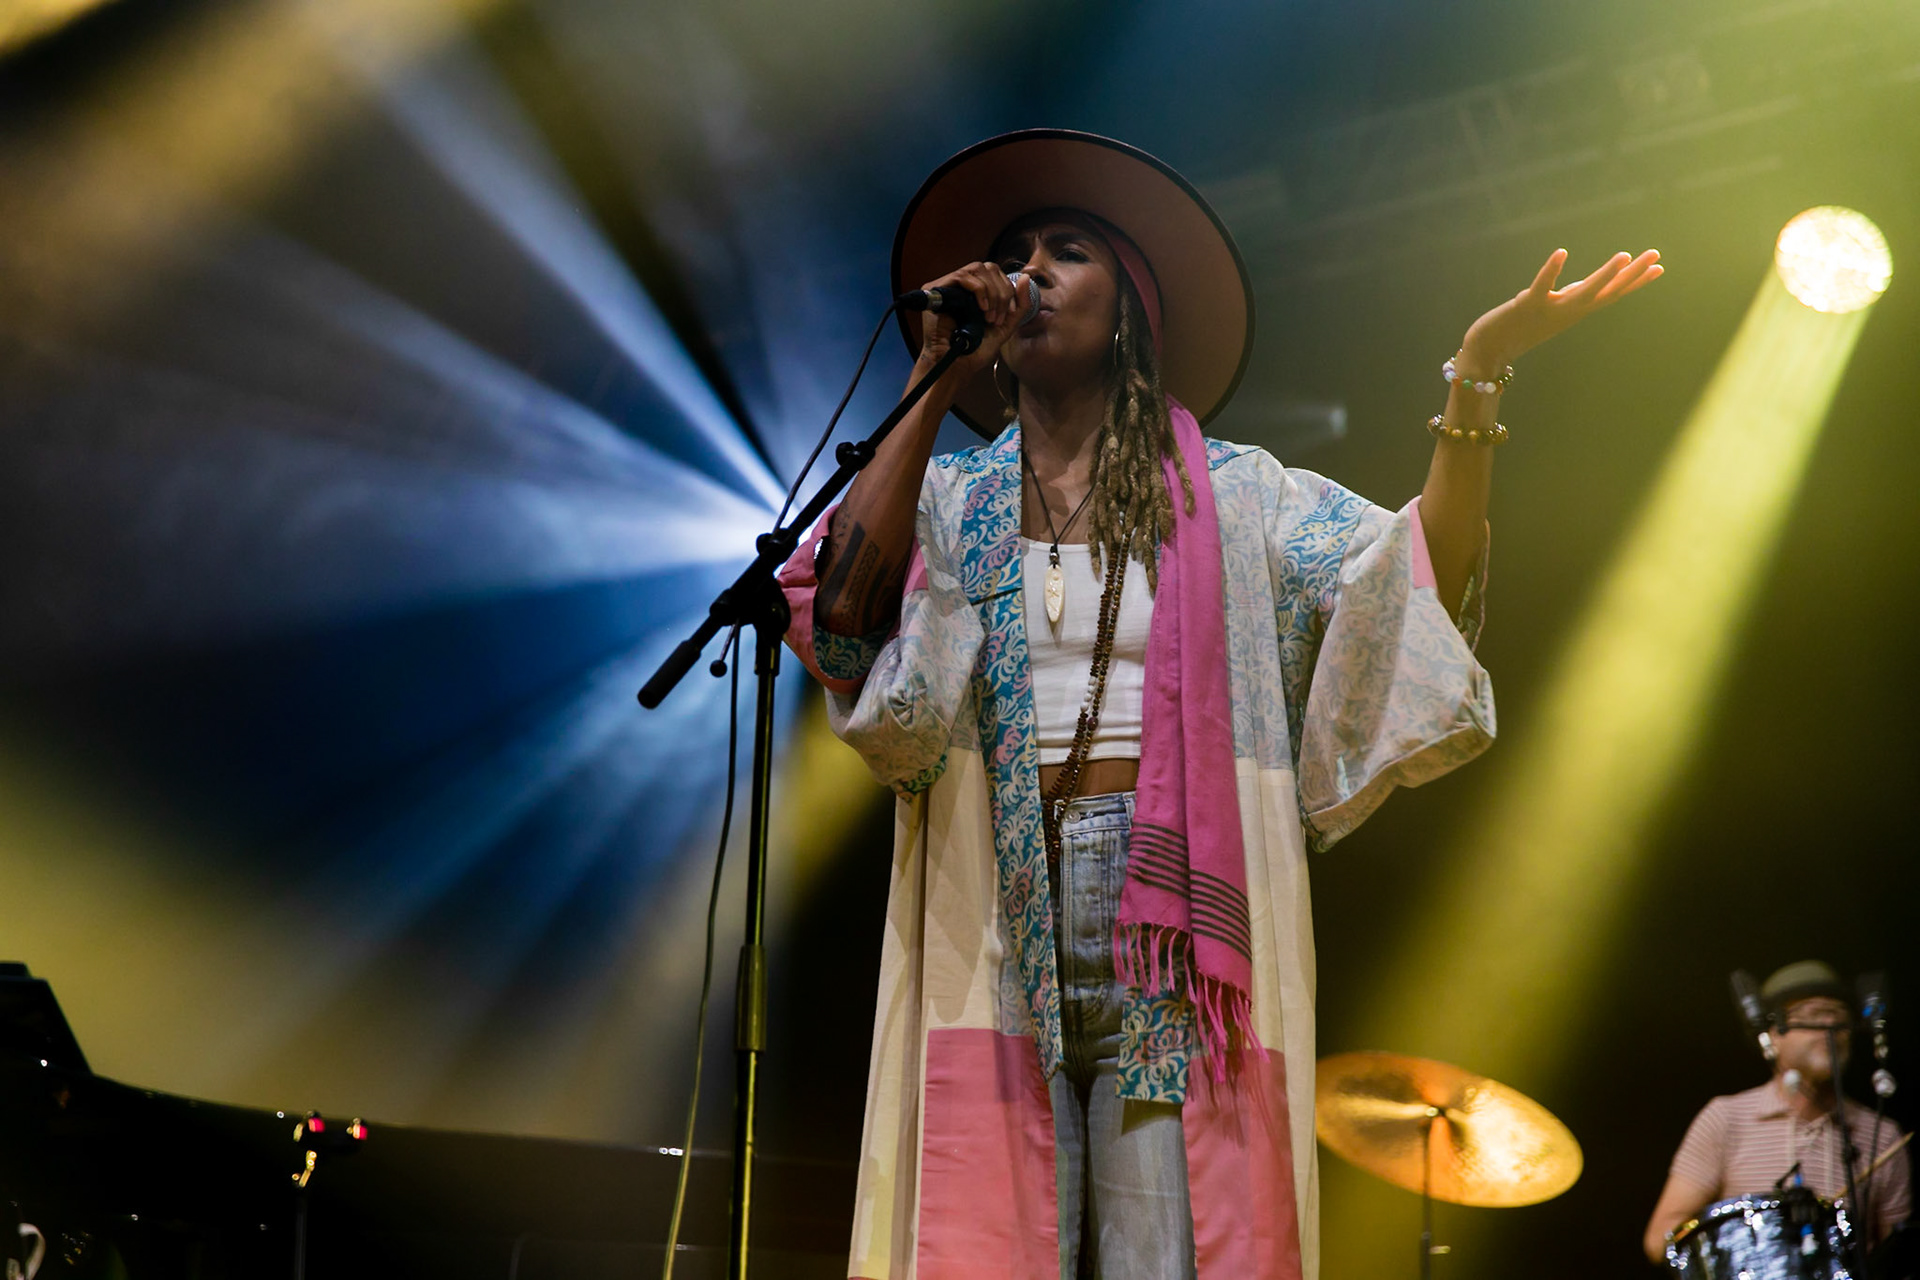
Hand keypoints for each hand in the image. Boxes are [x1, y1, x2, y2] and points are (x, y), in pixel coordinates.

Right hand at [913, 262, 1026, 386]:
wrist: (957, 364)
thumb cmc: (976, 349)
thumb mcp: (1006, 325)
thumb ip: (1020, 303)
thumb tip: (1026, 275)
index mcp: (974, 291)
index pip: (995, 273)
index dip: (1007, 290)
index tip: (1007, 315)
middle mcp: (960, 285)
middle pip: (989, 268)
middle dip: (1001, 292)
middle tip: (997, 317)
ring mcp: (946, 286)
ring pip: (977, 269)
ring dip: (991, 293)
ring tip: (988, 316)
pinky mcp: (934, 289)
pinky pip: (962, 276)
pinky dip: (978, 291)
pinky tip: (981, 309)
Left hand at [1458, 248, 1663, 372]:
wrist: (1488, 351)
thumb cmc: (1519, 330)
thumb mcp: (1552, 312)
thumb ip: (1570, 299)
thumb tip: (1587, 287)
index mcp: (1574, 311)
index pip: (1611, 294)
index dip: (1635, 282)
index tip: (1660, 267)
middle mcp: (1567, 312)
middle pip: (1606, 292)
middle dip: (1632, 274)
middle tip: (1656, 255)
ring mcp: (1549, 309)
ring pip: (1583, 292)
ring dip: (1604, 275)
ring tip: (1624, 255)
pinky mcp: (1527, 305)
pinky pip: (1541, 286)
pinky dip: (1551, 270)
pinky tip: (1561, 253)